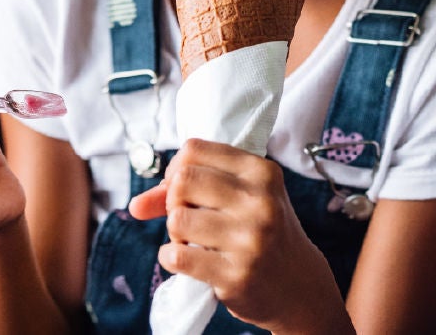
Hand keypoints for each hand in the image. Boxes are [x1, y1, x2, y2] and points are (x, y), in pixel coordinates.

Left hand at [128, 138, 347, 332]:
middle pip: (183, 181)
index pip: (194, 150)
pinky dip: (170, 258)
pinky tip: (186, 260)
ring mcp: (249, 240)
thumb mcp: (243, 198)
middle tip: (186, 216)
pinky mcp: (235, 274)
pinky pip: (176, 257)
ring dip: (174, 233)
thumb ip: (191, 190)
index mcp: (262, 172)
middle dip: (173, 200)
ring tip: (191, 241)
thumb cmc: (264, 233)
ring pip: (176, 220)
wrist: (299, 285)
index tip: (183, 187)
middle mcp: (260, 202)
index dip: (177, 168)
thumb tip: (136, 205)